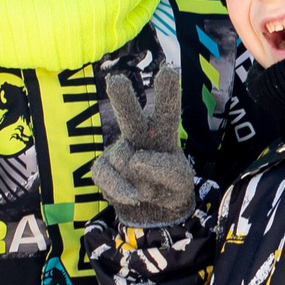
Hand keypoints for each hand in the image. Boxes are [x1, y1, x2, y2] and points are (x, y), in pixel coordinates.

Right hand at [94, 69, 194, 226]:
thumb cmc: (170, 188)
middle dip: (123, 100)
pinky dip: (122, 191)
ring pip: (126, 162)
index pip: (167, 111)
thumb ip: (167, 170)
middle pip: (130, 116)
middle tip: (116, 81)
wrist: (152, 213)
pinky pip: (108, 178)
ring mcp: (118, 150)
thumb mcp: (182, 182)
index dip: (167, 92)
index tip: (168, 70)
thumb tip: (135, 160)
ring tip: (149, 189)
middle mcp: (138, 134)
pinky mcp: (102, 167)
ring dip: (141, 183)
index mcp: (163, 131)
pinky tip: (133, 196)